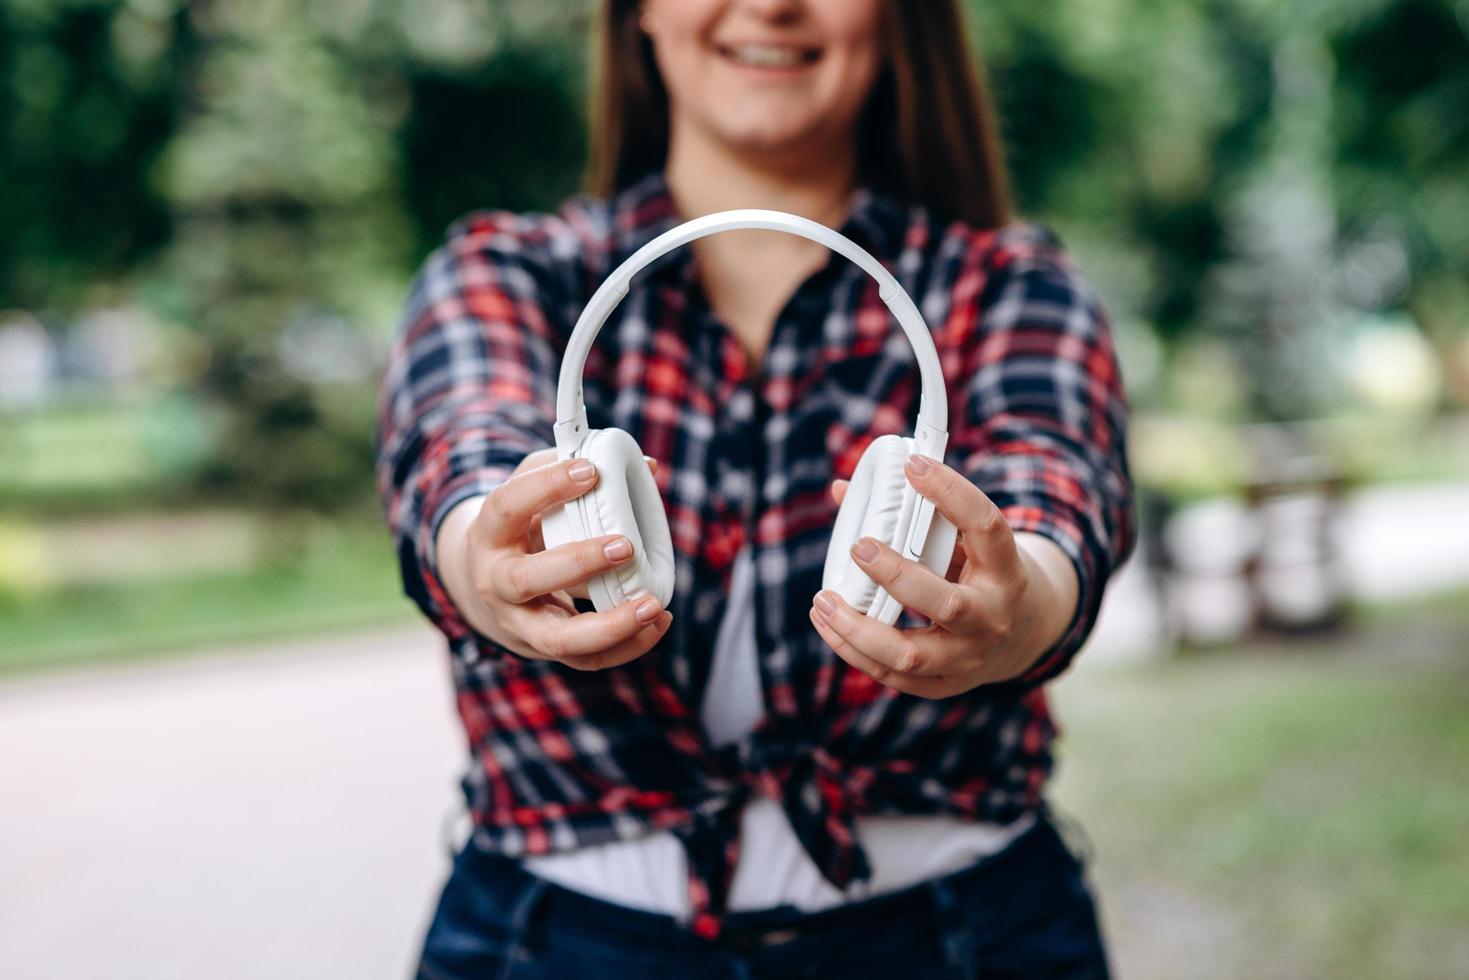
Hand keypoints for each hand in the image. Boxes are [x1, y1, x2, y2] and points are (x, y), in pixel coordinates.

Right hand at [434, 451, 669, 669]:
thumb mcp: (533, 492)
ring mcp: (520, 622)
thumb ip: (577, 471)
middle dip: (578, 563)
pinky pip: (587, 659)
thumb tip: (651, 466)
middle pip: (526, 579)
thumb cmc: (523, 526)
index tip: (591, 470)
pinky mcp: (546, 648)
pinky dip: (627, 646)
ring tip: (654, 605)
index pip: (508, 506)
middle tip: (625, 546)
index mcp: (490, 534)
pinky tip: (659, 622)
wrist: (489, 584)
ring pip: (558, 638)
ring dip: (610, 625)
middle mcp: (496, 583)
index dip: (546, 486)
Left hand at [810, 456, 1078, 697]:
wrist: (1023, 633)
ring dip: (859, 629)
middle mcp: (991, 617)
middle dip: (898, 576)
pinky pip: (893, 677)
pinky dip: (854, 652)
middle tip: (859, 546)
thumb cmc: (982, 572)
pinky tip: (828, 624)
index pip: (987, 527)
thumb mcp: (967, 539)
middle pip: (948, 604)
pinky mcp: (946, 685)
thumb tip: (841, 489)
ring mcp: (969, 657)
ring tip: (823, 600)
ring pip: (910, 655)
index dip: (952, 493)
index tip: (912, 466)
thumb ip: (915, 516)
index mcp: (1006, 570)